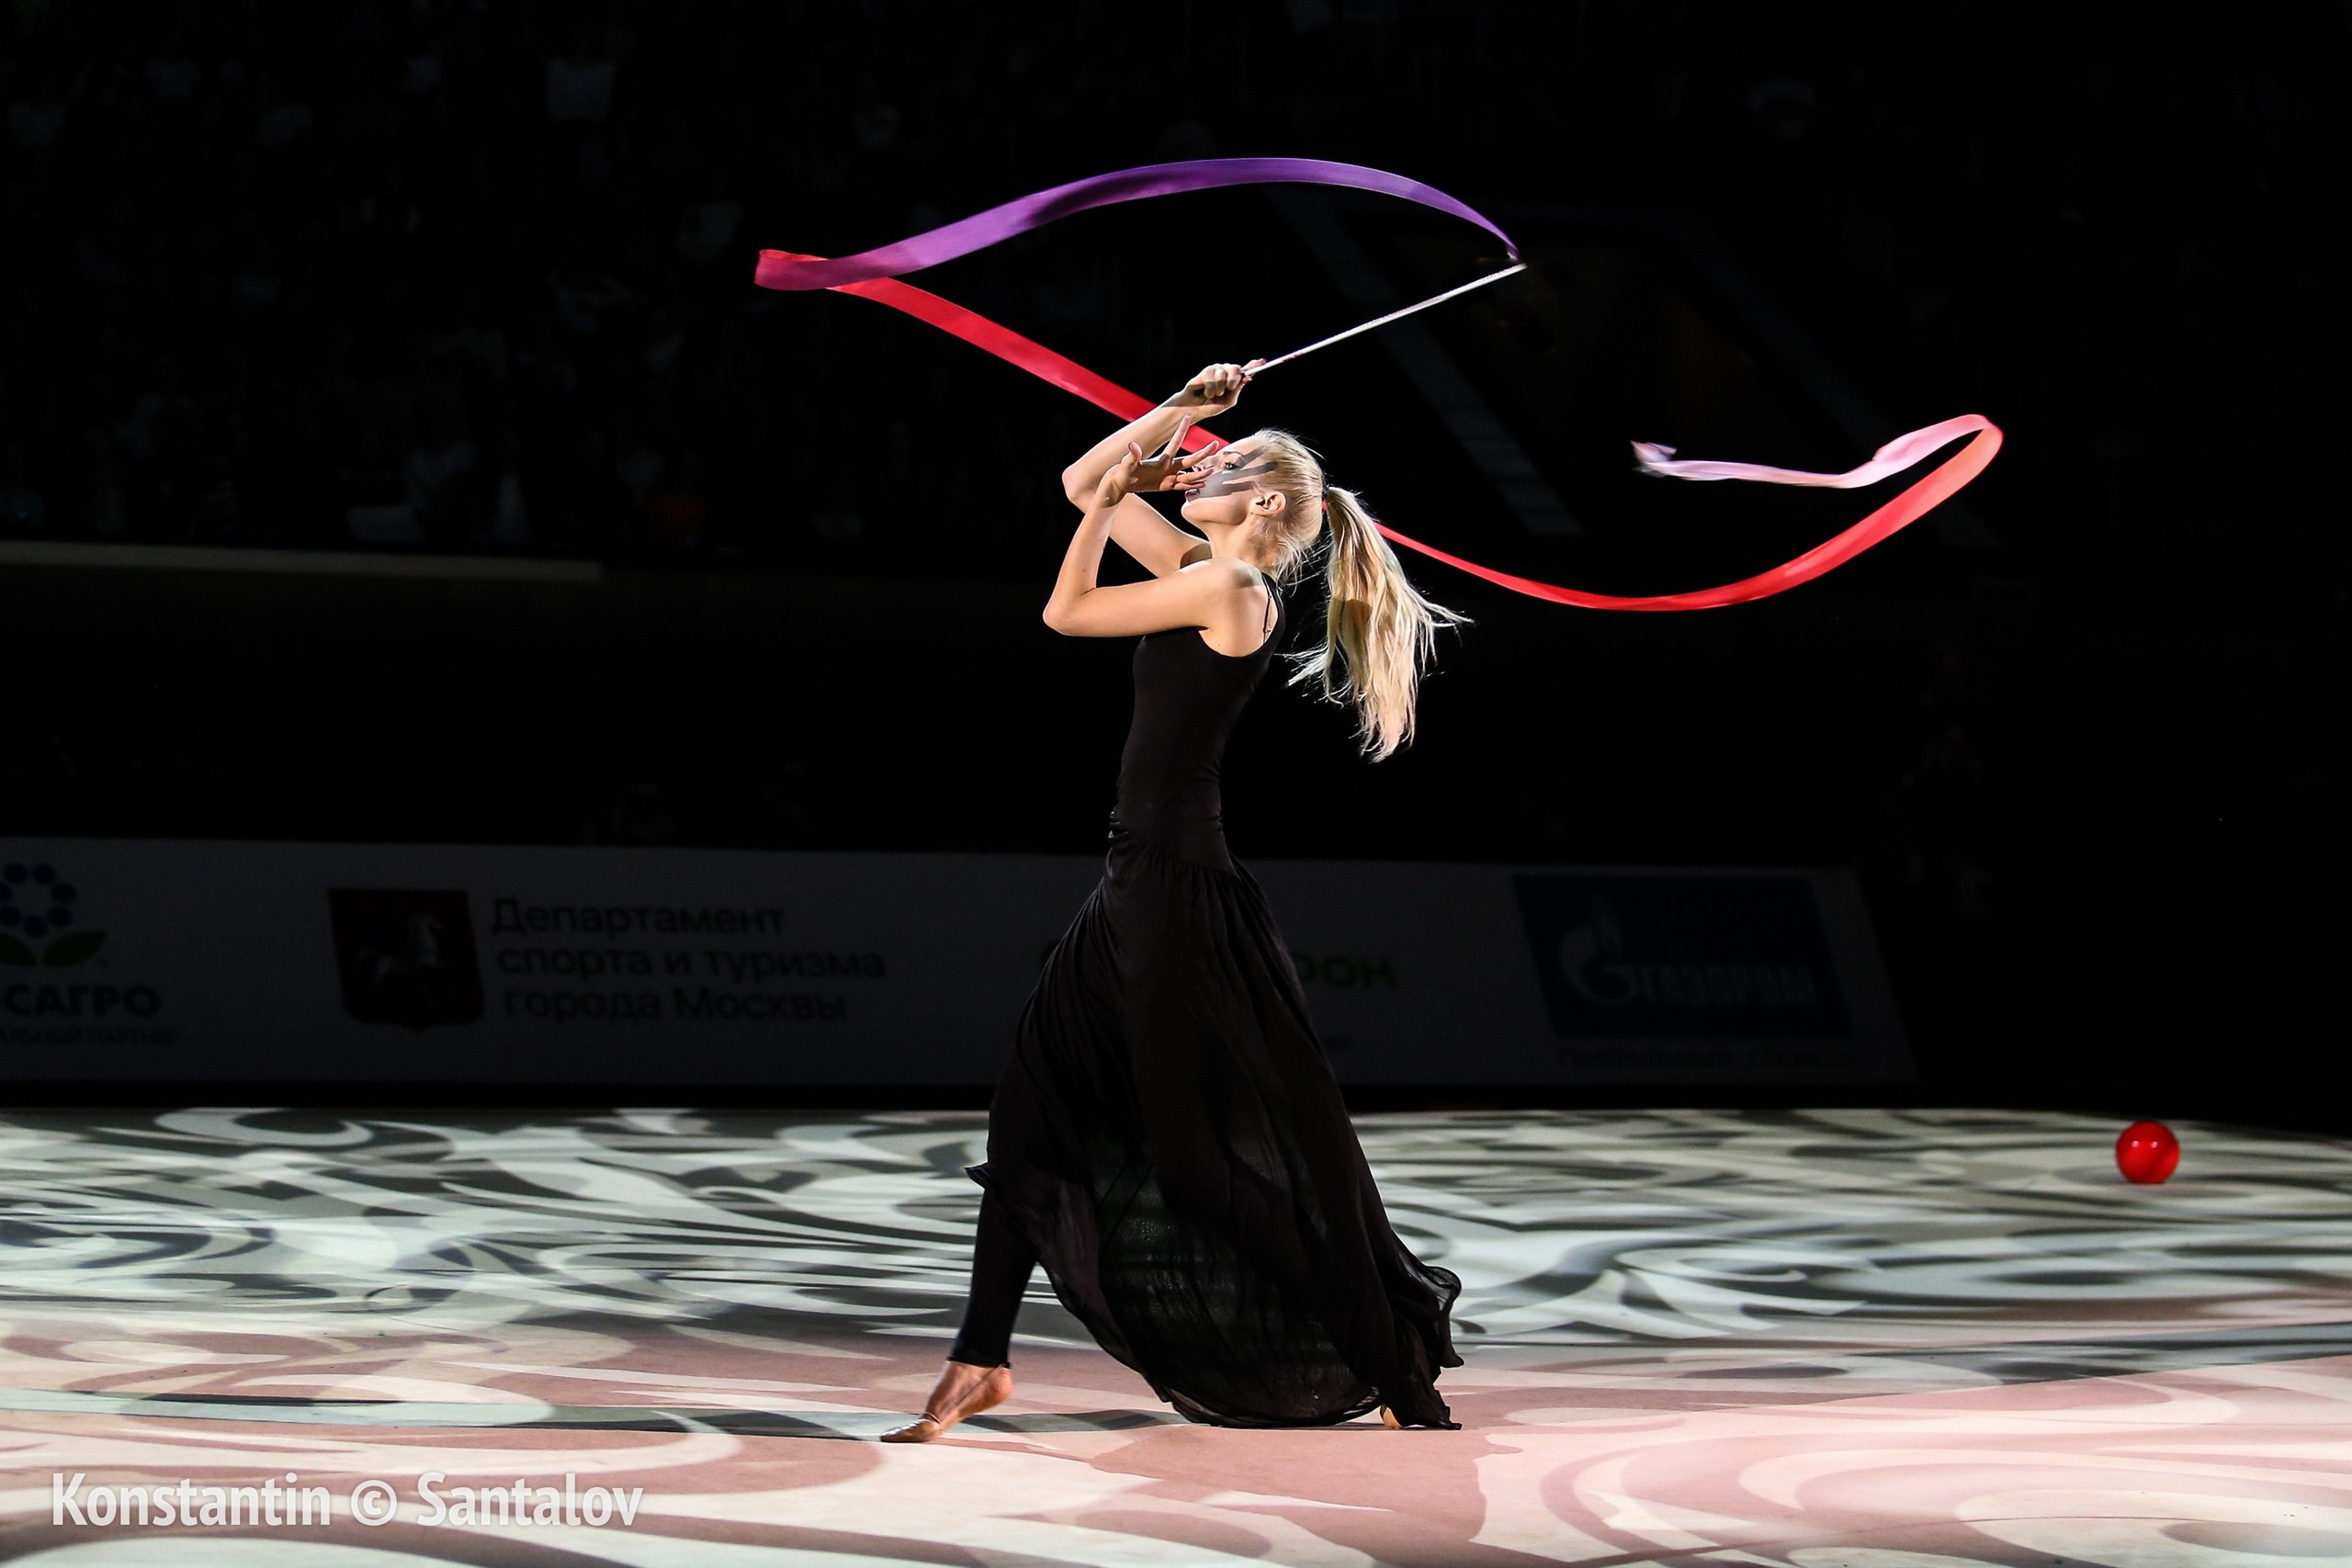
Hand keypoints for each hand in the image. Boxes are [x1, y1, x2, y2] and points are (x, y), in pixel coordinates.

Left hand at [1094, 420, 1208, 505]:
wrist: (1122, 481)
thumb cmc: (1123, 470)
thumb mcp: (1128, 463)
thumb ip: (1133, 454)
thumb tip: (1132, 445)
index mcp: (1162, 459)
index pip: (1175, 442)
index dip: (1181, 430)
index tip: (1188, 415)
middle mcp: (1168, 466)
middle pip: (1190, 459)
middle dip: (1203, 452)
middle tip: (1216, 444)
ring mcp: (1169, 476)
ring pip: (1190, 474)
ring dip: (1201, 472)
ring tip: (1213, 470)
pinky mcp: (1167, 486)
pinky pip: (1183, 486)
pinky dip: (1193, 485)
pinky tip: (1203, 484)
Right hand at [1170, 361, 1264, 416]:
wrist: (1196, 409)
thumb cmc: (1212, 406)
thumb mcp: (1229, 401)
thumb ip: (1238, 389)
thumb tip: (1247, 378)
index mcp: (1234, 379)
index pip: (1246, 370)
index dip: (1254, 365)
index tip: (1262, 362)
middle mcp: (1226, 372)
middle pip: (1236, 368)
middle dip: (1233, 379)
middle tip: (1230, 388)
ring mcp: (1216, 370)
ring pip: (1223, 375)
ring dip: (1218, 389)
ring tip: (1212, 395)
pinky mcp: (1206, 371)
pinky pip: (1211, 378)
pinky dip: (1210, 389)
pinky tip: (1206, 393)